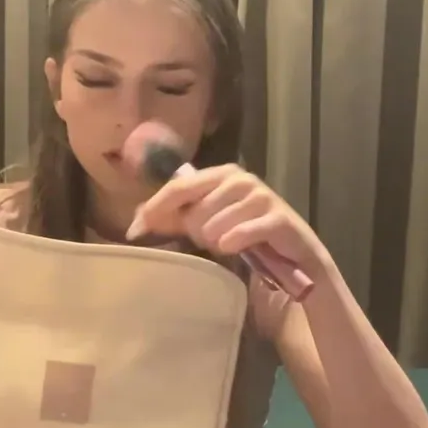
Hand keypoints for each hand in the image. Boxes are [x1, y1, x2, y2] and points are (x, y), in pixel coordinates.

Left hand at [127, 164, 331, 278]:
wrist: (293, 253)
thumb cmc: (246, 234)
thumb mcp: (207, 222)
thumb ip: (174, 216)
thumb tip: (136, 220)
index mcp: (222, 173)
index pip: (178, 186)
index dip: (154, 209)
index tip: (134, 232)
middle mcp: (241, 179)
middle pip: (194, 211)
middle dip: (198, 232)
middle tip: (214, 239)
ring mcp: (261, 197)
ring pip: (215, 225)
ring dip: (218, 242)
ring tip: (231, 244)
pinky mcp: (278, 219)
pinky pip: (240, 234)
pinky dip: (234, 244)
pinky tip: (236, 248)